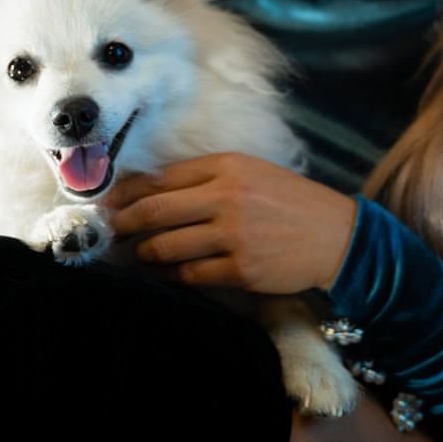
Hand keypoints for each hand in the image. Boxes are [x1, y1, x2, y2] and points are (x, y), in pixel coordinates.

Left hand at [105, 152, 357, 293]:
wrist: (337, 237)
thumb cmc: (289, 202)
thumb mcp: (251, 172)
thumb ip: (206, 177)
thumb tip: (152, 190)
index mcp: (227, 166)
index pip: (161, 178)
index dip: (126, 192)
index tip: (106, 202)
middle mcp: (227, 197)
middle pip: (154, 211)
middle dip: (122, 223)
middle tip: (105, 231)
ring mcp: (234, 236)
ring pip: (167, 246)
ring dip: (144, 252)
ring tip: (136, 253)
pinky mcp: (241, 270)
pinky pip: (191, 275)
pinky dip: (172, 275)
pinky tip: (164, 274)